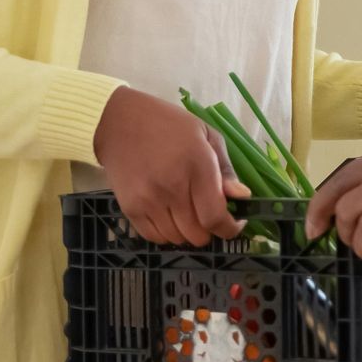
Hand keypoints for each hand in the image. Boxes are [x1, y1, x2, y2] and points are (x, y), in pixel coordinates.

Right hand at [93, 87, 247, 245]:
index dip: (229, 229)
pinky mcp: (130, 209)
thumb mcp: (205, 135)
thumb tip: (242, 197)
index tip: (234, 224)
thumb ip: (226, 169)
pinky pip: (155, 238)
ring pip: (177, 239)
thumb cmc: (168, 125)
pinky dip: (166, 233)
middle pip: (198, 235)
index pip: (215, 217)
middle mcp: (172, 187)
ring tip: (186, 210)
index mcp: (196, 165)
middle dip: (209, 229)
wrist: (120, 122)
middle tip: (207, 212)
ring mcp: (149, 201)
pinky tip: (168, 214)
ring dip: (187, 231)